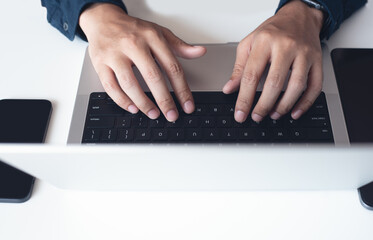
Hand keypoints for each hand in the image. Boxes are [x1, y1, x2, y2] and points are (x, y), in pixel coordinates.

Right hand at [79, 3, 205, 120]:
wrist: (103, 20)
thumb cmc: (133, 29)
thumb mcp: (159, 32)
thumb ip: (179, 45)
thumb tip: (200, 52)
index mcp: (152, 37)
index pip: (172, 67)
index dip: (182, 89)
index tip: (187, 105)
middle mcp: (134, 45)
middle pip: (153, 77)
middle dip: (164, 100)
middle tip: (172, 115)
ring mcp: (115, 54)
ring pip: (130, 84)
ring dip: (143, 103)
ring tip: (153, 114)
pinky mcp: (100, 63)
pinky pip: (110, 86)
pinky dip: (122, 101)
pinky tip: (133, 108)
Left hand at [223, 0, 323, 121]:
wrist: (299, 16)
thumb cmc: (273, 31)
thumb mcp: (249, 44)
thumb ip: (239, 68)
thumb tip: (229, 89)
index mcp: (265, 42)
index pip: (251, 75)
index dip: (244, 98)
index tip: (240, 113)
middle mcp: (286, 47)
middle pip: (274, 83)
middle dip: (264, 105)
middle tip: (256, 117)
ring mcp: (304, 54)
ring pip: (297, 86)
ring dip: (284, 106)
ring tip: (273, 115)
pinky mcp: (317, 60)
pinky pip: (315, 85)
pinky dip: (306, 103)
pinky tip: (295, 111)